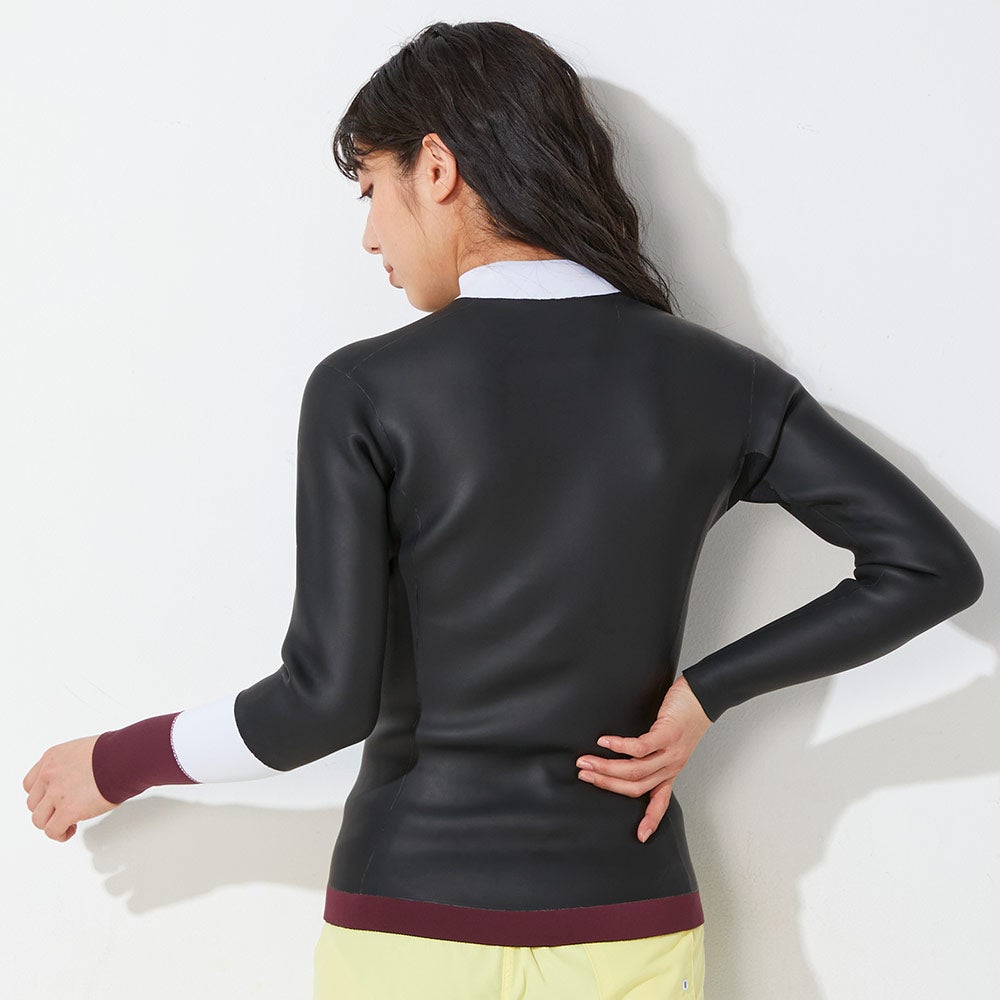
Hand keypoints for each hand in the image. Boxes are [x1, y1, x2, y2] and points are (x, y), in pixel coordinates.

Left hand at [23, 735, 119, 841]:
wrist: (125, 758)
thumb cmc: (115, 751)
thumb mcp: (85, 750)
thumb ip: (72, 765)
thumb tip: (78, 778)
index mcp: (52, 758)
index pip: (31, 784)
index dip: (42, 795)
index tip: (52, 800)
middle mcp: (49, 775)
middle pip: (33, 803)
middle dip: (48, 810)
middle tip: (62, 811)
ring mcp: (56, 794)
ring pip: (39, 820)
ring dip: (52, 823)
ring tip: (66, 823)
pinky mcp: (67, 811)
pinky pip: (53, 831)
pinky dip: (60, 834)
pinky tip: (70, 830)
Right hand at [575, 674, 711, 843]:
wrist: (705, 694)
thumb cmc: (685, 714)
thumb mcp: (672, 740)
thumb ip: (653, 751)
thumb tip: (624, 754)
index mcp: (671, 770)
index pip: (660, 801)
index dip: (650, 820)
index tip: (641, 836)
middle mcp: (671, 766)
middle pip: (635, 786)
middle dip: (606, 783)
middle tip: (583, 776)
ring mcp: (670, 751)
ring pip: (634, 769)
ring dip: (606, 768)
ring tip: (586, 761)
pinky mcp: (667, 734)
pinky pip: (640, 747)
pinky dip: (619, 746)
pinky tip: (605, 742)